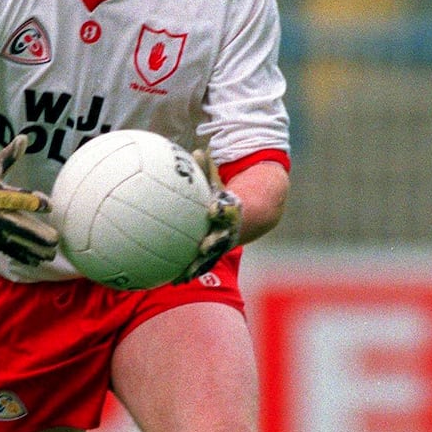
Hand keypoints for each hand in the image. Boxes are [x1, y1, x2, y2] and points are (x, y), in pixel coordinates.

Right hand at [0, 135, 58, 264]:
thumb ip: (9, 155)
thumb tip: (24, 138)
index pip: (15, 197)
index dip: (32, 201)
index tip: (50, 205)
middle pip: (18, 224)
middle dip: (37, 233)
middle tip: (55, 238)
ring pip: (14, 240)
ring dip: (33, 248)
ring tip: (52, 253)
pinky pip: (6, 248)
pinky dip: (21, 255)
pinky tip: (37, 260)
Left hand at [174, 148, 241, 282]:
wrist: (257, 213)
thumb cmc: (230, 193)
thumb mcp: (221, 180)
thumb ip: (207, 170)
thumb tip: (195, 151)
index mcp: (230, 212)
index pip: (227, 209)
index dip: (222, 210)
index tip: (214, 210)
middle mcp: (229, 230)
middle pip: (222, 237)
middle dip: (214, 242)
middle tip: (204, 246)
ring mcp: (224, 244)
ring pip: (211, 257)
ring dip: (199, 265)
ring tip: (183, 276)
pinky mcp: (217, 253)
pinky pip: (203, 264)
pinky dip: (191, 271)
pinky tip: (174, 280)